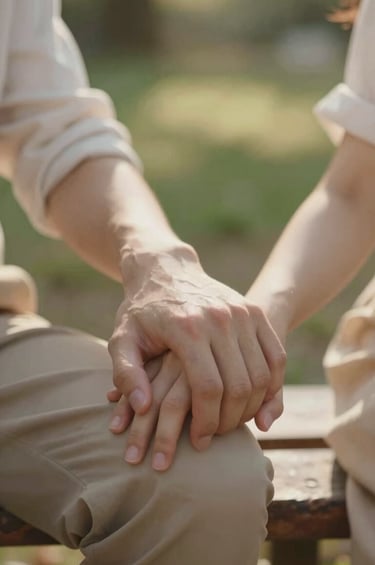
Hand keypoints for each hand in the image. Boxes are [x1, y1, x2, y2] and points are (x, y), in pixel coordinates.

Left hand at [109, 247, 285, 449]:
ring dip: (252, 406)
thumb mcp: (121, 339)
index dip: (207, 421)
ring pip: (261, 374)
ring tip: (233, 421)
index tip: (199, 440)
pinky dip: (272, 384)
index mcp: (187, 327)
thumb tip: (143, 407)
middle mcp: (220, 318)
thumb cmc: (142, 312)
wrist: (167, 270)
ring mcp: (242, 313)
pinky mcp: (255, 312)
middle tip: (217, 434)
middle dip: (230, 419)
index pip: (208, 387)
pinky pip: (276, 356)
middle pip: (239, 384)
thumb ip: (126, 374)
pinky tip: (257, 402)